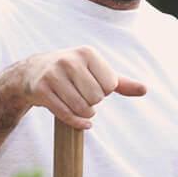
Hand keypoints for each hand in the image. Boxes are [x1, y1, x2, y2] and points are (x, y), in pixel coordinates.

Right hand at [17, 46, 145, 128]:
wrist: (32, 72)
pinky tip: (83, 123)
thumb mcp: (96, 72)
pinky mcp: (41, 91)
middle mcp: (69, 61)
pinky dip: (77, 123)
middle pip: (96, 97)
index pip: (110, 85)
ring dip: (85, 114)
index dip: (105, 91)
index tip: (93, 86)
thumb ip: (121, 82)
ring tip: (79, 106)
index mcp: (86, 53)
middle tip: (83, 96)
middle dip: (93, 103)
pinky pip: (66, 115)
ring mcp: (53, 75)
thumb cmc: (72, 73)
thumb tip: (145, 89)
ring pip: (82, 108)